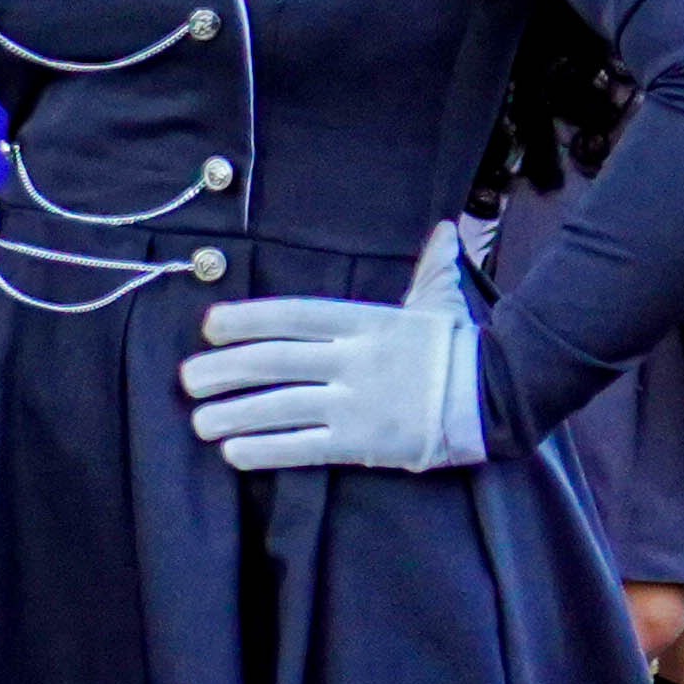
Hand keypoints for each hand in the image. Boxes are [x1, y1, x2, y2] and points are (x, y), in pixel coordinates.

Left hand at [179, 279, 479, 474]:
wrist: (496, 396)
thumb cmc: (462, 347)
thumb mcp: (441, 300)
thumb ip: (431, 266)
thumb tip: (447, 229)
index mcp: (364, 320)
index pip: (291, 315)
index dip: (245, 320)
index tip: (209, 326)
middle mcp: (353, 358)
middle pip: (273, 361)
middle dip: (223, 370)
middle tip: (187, 378)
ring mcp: (356, 402)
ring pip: (279, 407)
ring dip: (232, 415)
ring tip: (199, 422)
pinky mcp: (362, 441)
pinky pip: (302, 448)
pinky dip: (264, 450)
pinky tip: (233, 454)